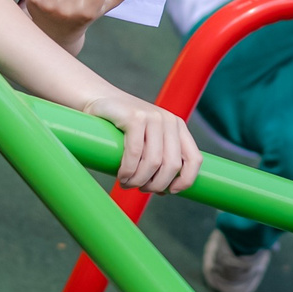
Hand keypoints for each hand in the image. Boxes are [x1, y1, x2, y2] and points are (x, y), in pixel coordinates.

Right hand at [85, 92, 200, 193]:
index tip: (169, 192)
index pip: (194, 159)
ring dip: (139, 180)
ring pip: (153, 162)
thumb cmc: (122, 127)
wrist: (98, 99)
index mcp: (178, 128)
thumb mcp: (147, 141)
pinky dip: (128, 170)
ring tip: (126, 183)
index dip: (185, 181)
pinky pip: (136, 153)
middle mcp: (169, 121)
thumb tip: (165, 191)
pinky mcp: (135, 117)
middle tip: (140, 189)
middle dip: (156, 185)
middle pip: (172, 165)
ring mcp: (153, 117)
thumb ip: (159, 160)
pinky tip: (121, 176)